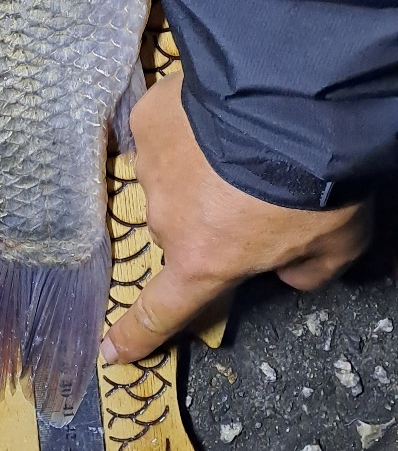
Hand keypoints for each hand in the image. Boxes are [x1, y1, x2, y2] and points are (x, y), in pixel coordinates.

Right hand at [102, 70, 371, 363]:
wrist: (288, 99)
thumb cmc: (315, 181)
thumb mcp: (337, 242)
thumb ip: (310, 270)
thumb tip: (290, 274)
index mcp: (204, 261)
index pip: (162, 311)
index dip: (136, 335)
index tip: (112, 351)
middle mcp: (167, 221)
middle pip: (178, 231)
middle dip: (206, 220)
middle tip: (251, 194)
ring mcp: (151, 167)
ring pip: (169, 180)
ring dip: (197, 171)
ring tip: (241, 145)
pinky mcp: (149, 120)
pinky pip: (164, 132)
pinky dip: (185, 128)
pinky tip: (215, 113)